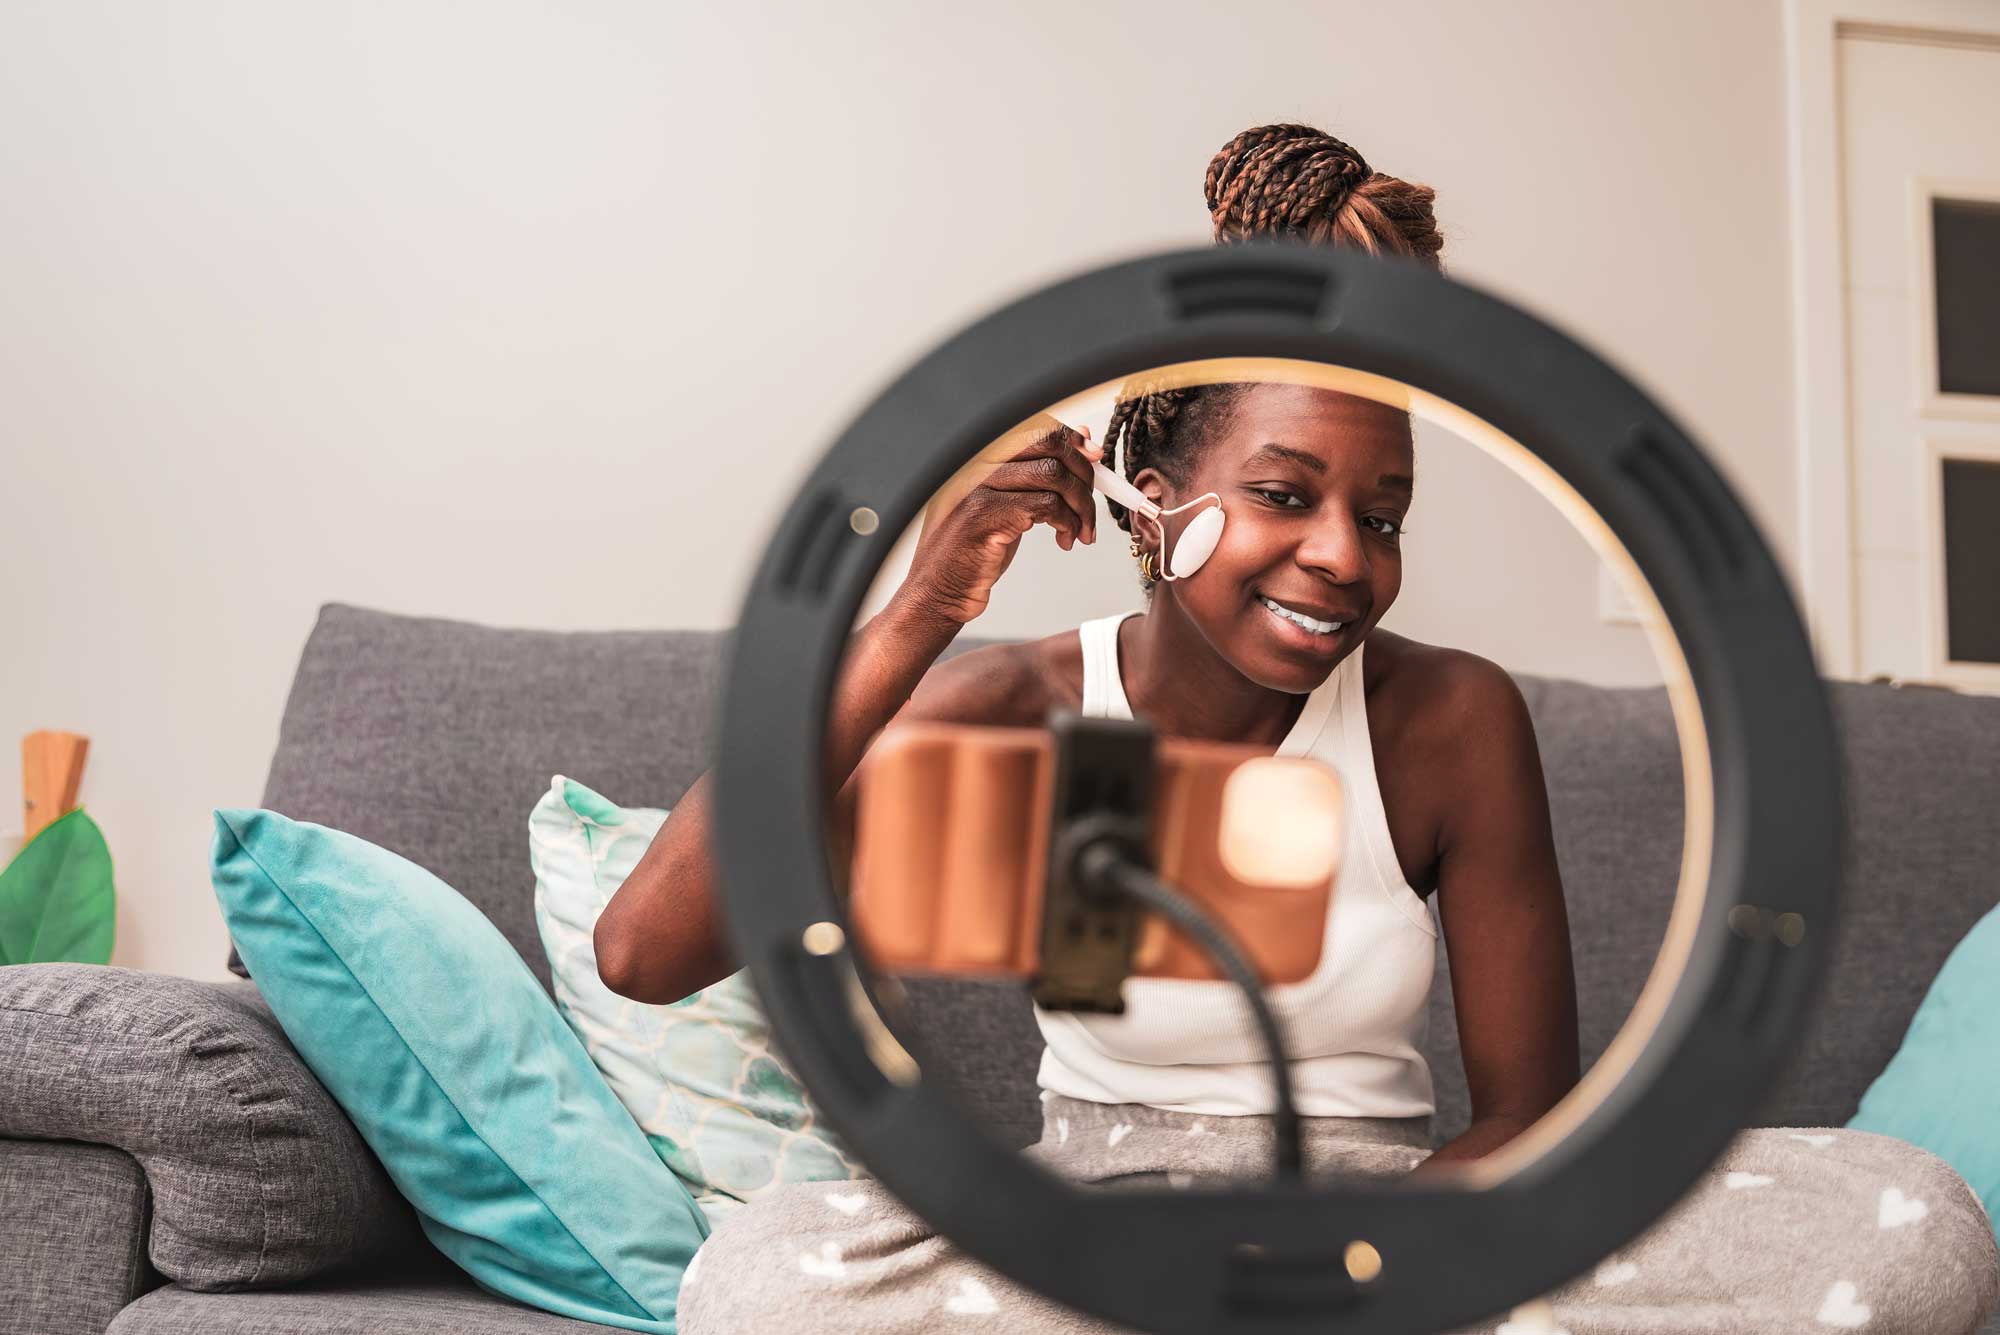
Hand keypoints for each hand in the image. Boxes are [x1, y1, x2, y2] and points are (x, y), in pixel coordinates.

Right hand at [898, 414, 1101, 627]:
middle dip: (1083, 472)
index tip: (1093, 458)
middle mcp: (975, 462)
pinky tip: (1064, 539)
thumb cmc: (971, 550)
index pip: (1036, 426)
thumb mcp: (1006, 505)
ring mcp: (977, 485)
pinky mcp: (985, 513)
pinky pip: (1047, 505)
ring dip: (1081, 505)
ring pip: (1053, 474)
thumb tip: (1081, 440)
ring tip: (1081, 530)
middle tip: (1089, 504)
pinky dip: (1067, 523)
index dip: (1072, 439)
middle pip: (1047, 441)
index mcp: (979, 454)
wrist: (937, 590)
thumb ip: (1036, 474)